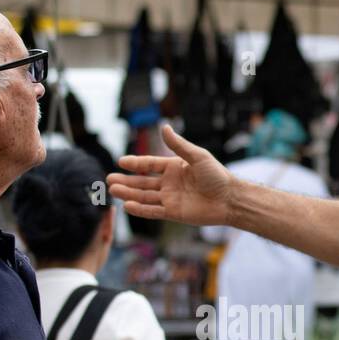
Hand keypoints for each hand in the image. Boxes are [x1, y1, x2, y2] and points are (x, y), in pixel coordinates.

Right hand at [107, 124, 234, 227]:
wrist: (229, 198)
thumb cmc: (217, 175)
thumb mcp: (197, 156)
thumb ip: (178, 145)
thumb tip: (163, 127)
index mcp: (174, 167)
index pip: (150, 165)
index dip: (135, 163)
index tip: (121, 161)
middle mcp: (169, 183)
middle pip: (143, 182)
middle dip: (126, 180)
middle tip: (109, 179)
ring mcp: (170, 198)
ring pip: (144, 196)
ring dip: (129, 193)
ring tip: (113, 190)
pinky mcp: (173, 213)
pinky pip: (153, 211)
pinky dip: (140, 209)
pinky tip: (127, 205)